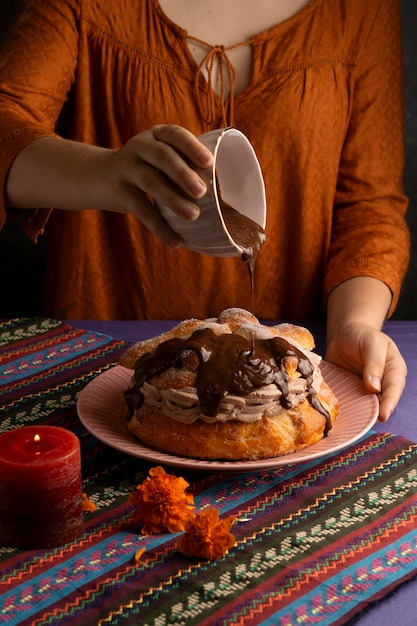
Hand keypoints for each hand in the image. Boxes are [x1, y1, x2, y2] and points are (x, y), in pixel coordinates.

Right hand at [97, 125, 212, 245]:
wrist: (98, 176)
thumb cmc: (145, 169)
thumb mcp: (158, 158)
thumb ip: (181, 165)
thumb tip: (222, 194)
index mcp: (156, 135)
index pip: (175, 134)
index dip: (192, 147)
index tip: (208, 162)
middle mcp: (139, 146)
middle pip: (162, 156)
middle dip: (183, 173)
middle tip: (201, 192)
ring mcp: (126, 167)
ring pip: (151, 181)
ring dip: (173, 199)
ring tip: (193, 216)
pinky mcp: (118, 191)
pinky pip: (141, 209)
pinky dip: (159, 227)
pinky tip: (175, 241)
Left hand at [325, 322, 406, 421]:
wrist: (344, 335)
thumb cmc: (362, 335)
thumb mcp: (371, 343)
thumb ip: (374, 363)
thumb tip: (375, 387)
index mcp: (394, 370)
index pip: (394, 388)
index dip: (389, 402)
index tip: (383, 415)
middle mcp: (383, 383)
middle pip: (382, 401)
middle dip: (376, 413)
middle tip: (367, 423)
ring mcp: (366, 389)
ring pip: (367, 405)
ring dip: (360, 413)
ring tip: (354, 422)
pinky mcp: (352, 392)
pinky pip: (351, 402)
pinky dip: (346, 408)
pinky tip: (340, 414)